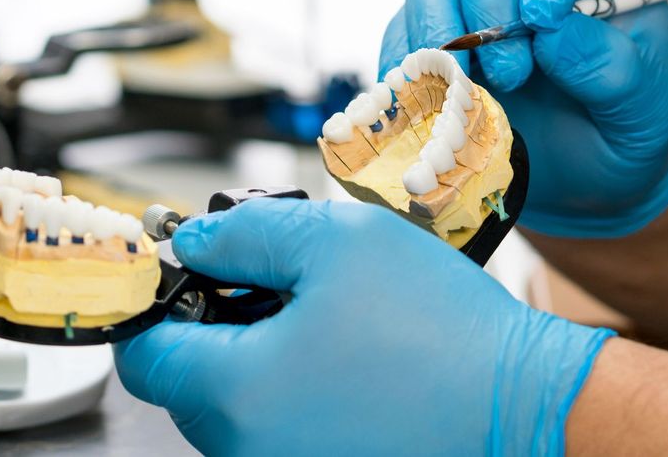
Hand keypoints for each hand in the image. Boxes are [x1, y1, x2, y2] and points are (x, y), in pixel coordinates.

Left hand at [115, 198, 610, 455]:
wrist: (522, 402)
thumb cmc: (442, 330)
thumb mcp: (337, 240)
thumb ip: (245, 233)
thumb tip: (194, 242)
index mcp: (239, 392)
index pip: (145, 356)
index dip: (160, 304)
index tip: (191, 275)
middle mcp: (252, 450)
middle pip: (188, 383)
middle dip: (217, 326)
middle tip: (276, 285)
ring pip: (236, 409)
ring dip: (259, 360)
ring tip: (325, 320)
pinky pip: (280, 433)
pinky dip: (295, 395)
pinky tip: (347, 360)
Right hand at [380, 0, 667, 236]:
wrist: (585, 168)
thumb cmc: (622, 121)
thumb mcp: (643, 105)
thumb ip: (610, 68)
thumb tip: (553, 33)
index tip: (545, 16)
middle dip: (488, 0)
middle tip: (512, 73)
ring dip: (441, 31)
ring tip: (469, 94)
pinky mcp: (432, 30)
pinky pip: (404, 29)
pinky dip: (410, 67)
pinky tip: (431, 105)